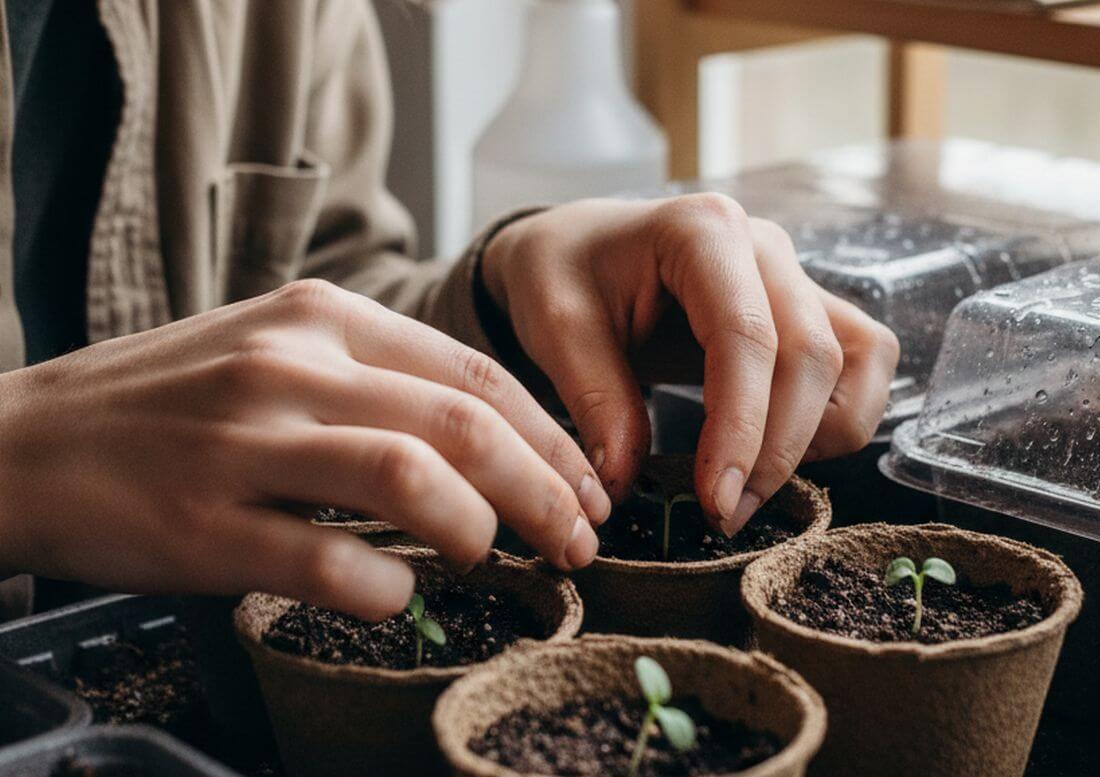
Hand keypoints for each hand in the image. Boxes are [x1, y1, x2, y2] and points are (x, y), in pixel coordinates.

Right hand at [0, 281, 608, 619]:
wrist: (26, 442)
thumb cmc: (173, 403)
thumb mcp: (276, 349)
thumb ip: (377, 378)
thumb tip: (494, 439)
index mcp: (321, 315)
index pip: (475, 373)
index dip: (552, 437)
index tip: (590, 487)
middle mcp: (290, 364)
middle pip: (464, 424)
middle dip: (546, 490)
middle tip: (581, 540)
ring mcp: (245, 442)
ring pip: (411, 477)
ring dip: (478, 528)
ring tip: (494, 557)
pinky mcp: (205, 523)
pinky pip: (329, 563)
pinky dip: (386, 587)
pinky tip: (396, 593)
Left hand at [482, 194, 899, 534]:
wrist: (577, 247)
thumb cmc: (563, 271)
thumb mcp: (555, 327)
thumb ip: (594, 399)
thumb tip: (626, 483)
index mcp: (702, 231)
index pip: (747, 336)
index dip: (741, 426)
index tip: (715, 498)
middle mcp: (764, 246)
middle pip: (812, 355)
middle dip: (777, 449)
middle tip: (724, 513)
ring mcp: (794, 275)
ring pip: (853, 361)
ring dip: (818, 437)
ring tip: (750, 486)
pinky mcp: (806, 310)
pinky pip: (860, 363)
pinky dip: (836, 417)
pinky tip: (774, 451)